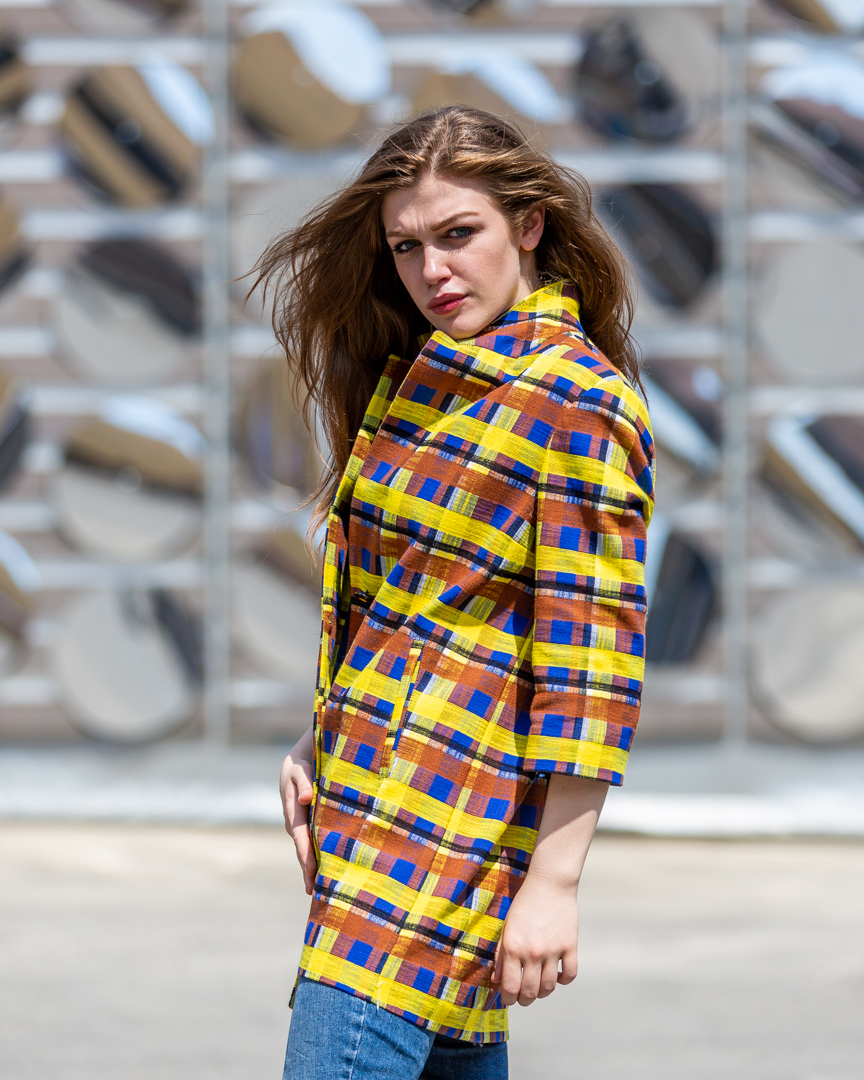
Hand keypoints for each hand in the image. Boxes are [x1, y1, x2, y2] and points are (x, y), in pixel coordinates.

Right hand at [279, 749, 315, 894]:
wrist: (296, 764)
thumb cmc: (301, 766)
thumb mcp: (301, 769)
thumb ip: (304, 782)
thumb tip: (306, 799)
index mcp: (293, 811)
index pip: (300, 837)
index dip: (306, 855)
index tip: (311, 872)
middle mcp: (295, 823)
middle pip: (302, 849)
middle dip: (308, 870)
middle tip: (314, 892)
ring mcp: (300, 826)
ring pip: (307, 849)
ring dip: (313, 868)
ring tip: (321, 890)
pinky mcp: (308, 825)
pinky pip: (313, 843)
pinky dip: (318, 857)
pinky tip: (326, 871)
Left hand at [491, 870, 578, 1006]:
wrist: (549, 883)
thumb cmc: (524, 905)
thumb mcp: (507, 927)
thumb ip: (500, 955)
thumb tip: (497, 981)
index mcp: (512, 948)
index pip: (510, 987)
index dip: (508, 999)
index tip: (508, 999)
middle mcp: (532, 953)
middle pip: (530, 992)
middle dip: (524, 1000)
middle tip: (523, 998)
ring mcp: (553, 950)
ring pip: (549, 988)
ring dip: (542, 993)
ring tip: (539, 988)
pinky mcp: (570, 946)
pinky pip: (570, 975)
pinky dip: (563, 981)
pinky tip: (557, 975)